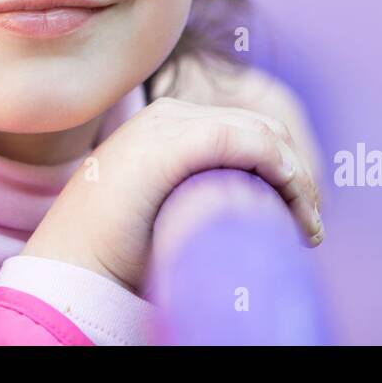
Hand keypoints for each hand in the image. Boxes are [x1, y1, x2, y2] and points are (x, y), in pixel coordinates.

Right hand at [21, 95, 323, 294]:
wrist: (71, 267)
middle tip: (310, 227)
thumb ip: (202, 194)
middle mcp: (168, 115)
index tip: (300, 219)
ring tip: (308, 226)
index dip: (286, 168)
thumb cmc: (114, 251)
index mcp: (166, 126)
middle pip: (261, 126)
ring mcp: (168, 125)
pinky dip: (279, 168)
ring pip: (261, 132)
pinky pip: (244, 142)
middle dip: (299, 174)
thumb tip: (254, 210)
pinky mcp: (171, 144)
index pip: (247, 129)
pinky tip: (294, 201)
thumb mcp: (165, 209)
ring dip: (297, 178)